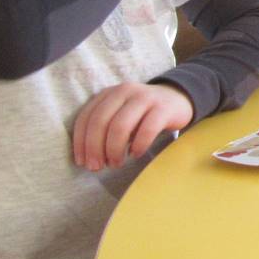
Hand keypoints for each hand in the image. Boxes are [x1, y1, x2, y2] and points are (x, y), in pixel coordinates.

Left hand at [73, 82, 192, 171]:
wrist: (178, 99)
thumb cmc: (143, 114)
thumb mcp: (120, 113)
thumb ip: (104, 127)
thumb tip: (88, 157)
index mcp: (109, 94)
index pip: (86, 117)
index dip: (81, 142)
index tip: (82, 162)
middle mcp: (124, 91)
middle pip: (101, 121)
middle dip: (95, 148)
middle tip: (97, 167)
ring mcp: (144, 98)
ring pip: (120, 126)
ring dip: (114, 149)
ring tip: (116, 163)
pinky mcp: (163, 108)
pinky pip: (147, 129)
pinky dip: (138, 145)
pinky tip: (136, 154)